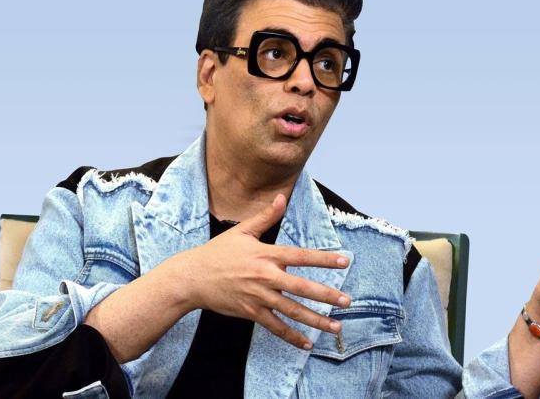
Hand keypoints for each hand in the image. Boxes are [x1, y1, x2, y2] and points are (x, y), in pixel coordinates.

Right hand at [177, 194, 351, 348]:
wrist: (192, 277)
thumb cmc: (217, 252)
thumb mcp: (242, 231)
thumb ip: (266, 216)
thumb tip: (282, 197)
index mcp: (266, 255)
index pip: (301, 256)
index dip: (323, 259)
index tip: (344, 261)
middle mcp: (266, 277)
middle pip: (302, 287)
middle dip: (327, 296)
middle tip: (347, 302)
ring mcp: (259, 297)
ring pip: (293, 311)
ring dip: (316, 320)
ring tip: (336, 327)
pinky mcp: (251, 312)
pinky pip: (276, 327)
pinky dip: (292, 336)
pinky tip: (308, 343)